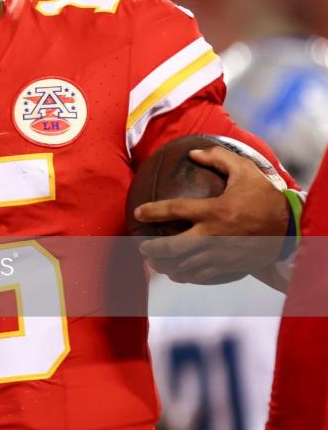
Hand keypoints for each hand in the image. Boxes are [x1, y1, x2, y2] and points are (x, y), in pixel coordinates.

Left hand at [135, 147, 289, 283]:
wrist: (291, 228)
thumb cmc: (265, 197)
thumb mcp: (246, 171)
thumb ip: (219, 159)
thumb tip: (194, 153)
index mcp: (214, 210)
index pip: (174, 210)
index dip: (152, 211)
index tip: (137, 213)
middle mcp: (213, 234)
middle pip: (172, 247)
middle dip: (152, 249)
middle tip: (142, 246)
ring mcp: (219, 254)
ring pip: (183, 266)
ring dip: (165, 266)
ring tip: (154, 263)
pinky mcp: (228, 267)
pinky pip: (200, 277)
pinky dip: (185, 277)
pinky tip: (177, 274)